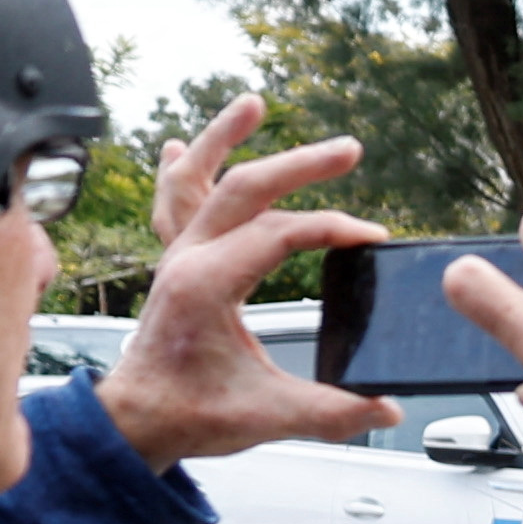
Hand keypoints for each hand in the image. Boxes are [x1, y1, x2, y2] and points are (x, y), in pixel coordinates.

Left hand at [95, 99, 389, 468]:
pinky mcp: (176, 262)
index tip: (373, 239)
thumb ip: (333, 412)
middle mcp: (186, 260)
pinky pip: (173, 201)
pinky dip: (181, 169)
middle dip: (301, 164)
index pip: (279, 234)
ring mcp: (177, 256)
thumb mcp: (267, 416)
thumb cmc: (189, 414)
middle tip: (350, 149)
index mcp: (206, 285)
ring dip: (224, 138)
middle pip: (245, 189)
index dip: (333, 230)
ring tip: (253, 104)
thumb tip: (388, 407)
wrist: (135, 420)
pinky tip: (182, 146)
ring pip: (198, 179)